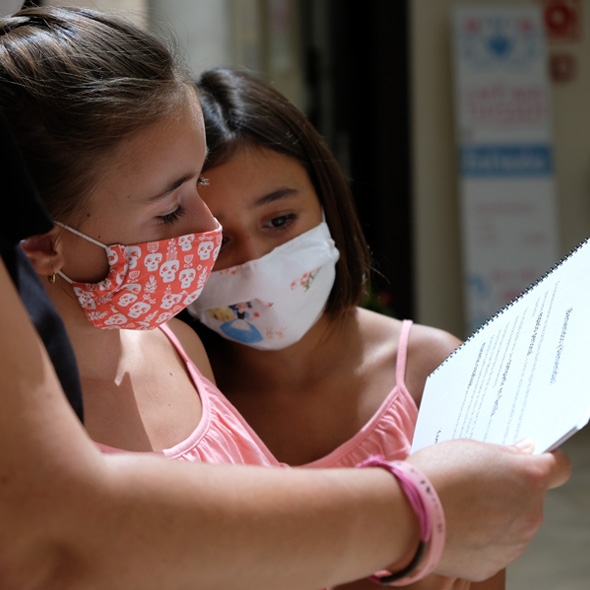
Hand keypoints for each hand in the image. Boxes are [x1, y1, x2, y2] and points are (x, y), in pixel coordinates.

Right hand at [407, 438, 570, 580]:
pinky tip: (454, 525)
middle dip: (509, 488)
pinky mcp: (493, 565)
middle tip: (477, 479)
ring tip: (459, 504)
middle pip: (530, 497)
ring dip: (496, 513)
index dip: (543, 458)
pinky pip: (494, 546)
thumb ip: (502, 454)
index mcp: (528, 478)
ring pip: (513, 523)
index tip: (527, 456)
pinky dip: (479, 536)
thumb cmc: (436, 473)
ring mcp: (514, 543)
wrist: (406, 515)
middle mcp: (530, 513)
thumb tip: (520, 455)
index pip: (557, 466)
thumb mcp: (469, 447)